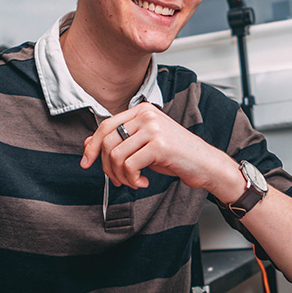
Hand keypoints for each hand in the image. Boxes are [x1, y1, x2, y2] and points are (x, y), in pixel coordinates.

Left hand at [80, 102, 235, 192]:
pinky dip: (132, 180)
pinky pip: (130, 165)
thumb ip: (119, 142)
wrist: (205, 164)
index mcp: (142, 110)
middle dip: (107, 166)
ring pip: (117, 155)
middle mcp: (146, 114)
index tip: (86, 163)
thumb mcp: (142, 146)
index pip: (105, 126)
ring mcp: (154, 128)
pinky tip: (143, 182)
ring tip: (133, 182)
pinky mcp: (159, 145)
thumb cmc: (175, 155)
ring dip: (120, 176)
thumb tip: (87, 144)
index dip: (92, 146)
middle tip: (117, 180)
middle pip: (108, 141)